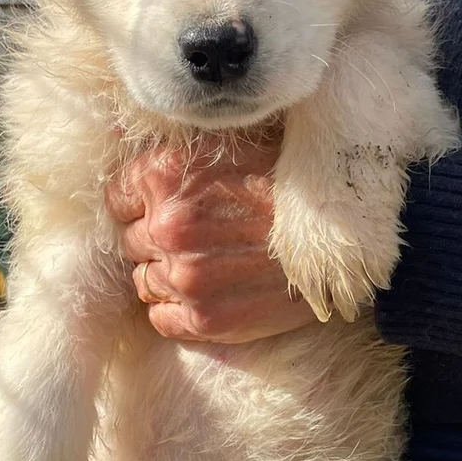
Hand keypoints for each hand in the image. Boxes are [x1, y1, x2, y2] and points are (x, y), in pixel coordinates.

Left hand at [105, 128, 318, 342]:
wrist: (344, 239)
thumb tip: (134, 147)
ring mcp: (183, 276)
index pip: (117, 197)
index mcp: (164, 174)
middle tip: (197, 238)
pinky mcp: (202, 318)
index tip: (166, 208)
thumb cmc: (293, 185)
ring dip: (167, 275)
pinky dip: (176, 311)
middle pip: (131, 240)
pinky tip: (207, 296)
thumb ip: (184, 150)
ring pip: (144, 280)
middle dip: (156, 239)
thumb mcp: (236, 142)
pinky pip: (160, 318)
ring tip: (207, 267)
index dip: (141, 204)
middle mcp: (165, 225)